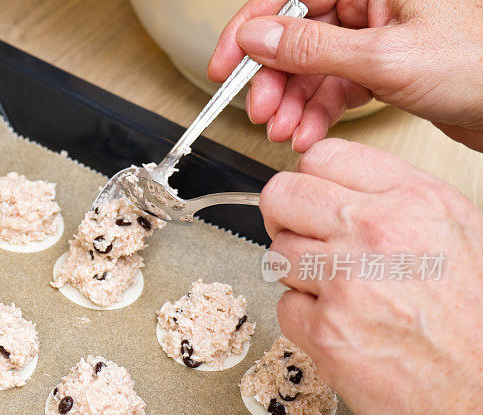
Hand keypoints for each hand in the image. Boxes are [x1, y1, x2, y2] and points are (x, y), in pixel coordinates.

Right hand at [208, 0, 482, 152]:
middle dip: (274, 80)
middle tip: (261, 111)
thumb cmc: (481, 67)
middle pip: (296, 37)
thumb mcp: (386, 58)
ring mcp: (376, 36)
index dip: (250, 33)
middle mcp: (372, 2)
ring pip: (312, 67)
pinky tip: (308, 134)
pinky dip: (317, 113)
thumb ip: (314, 49)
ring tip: (285, 131)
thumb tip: (259, 38)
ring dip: (293, 104)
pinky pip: (334, 88)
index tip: (226, 66)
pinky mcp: (382, 68)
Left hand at [262, 138, 482, 414]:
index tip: (315, 202)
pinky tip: (342, 329)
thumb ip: (395, 201)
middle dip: (285, 219)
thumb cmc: (477, 321)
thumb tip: (337, 191)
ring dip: (298, 274)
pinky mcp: (324, 331)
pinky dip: (305, 320)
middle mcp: (376, 231)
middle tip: (306, 242)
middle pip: (281, 196)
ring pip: (277, 253)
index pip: (323, 156)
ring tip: (339, 295)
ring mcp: (346, 281)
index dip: (311, 181)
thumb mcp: (457, 231)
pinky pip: (285, 306)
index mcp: (413, 198)